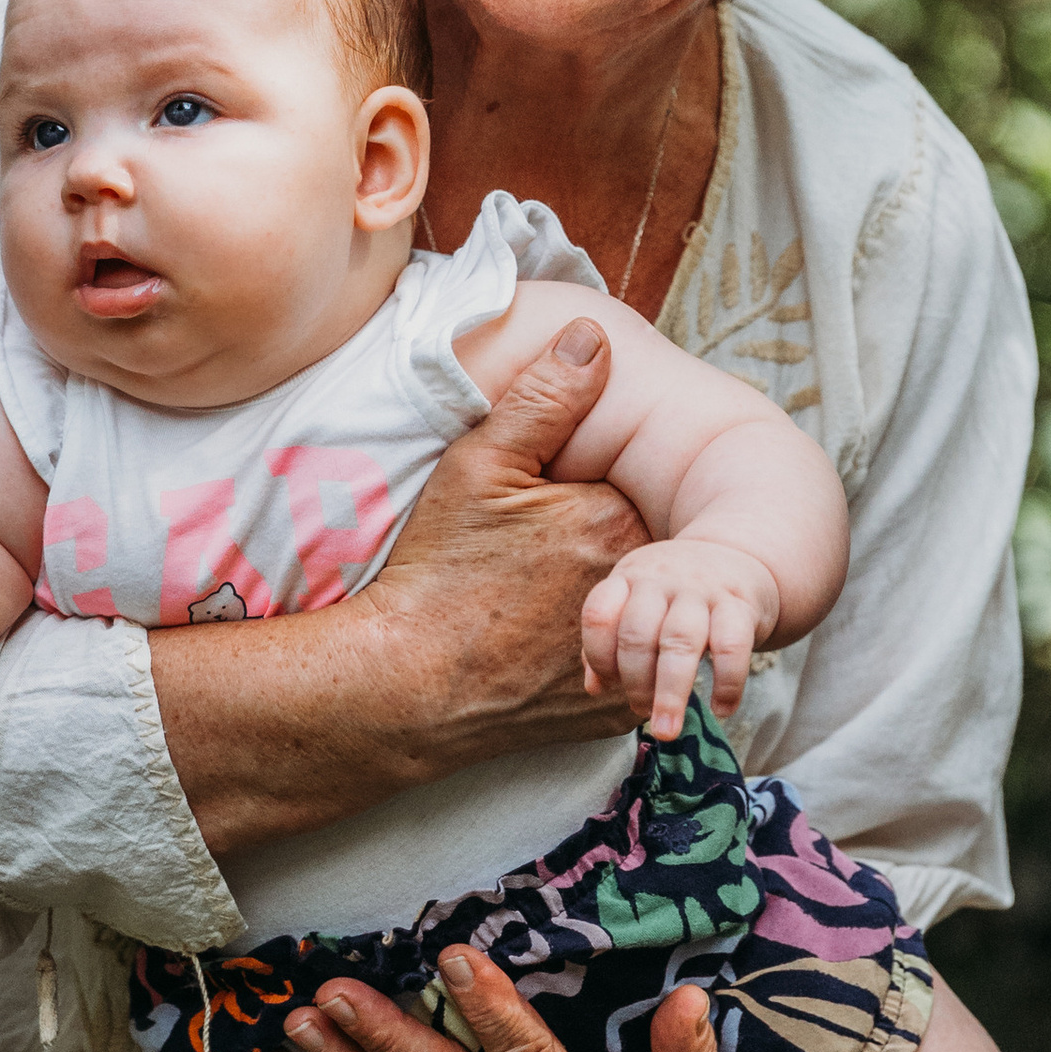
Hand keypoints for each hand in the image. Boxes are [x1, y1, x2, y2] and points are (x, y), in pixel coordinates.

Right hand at [360, 315, 655, 764]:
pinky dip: (604, 657)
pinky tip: (550, 651)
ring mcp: (633, 655)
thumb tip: (595, 340)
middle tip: (539, 563)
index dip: (591, 492)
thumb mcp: (478, 468)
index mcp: (616, 522)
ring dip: (615, 603)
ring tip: (543, 606)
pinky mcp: (615, 712)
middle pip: (646, 551)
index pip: (636, 488)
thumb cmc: (436, 574)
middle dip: (603, 546)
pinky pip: (632, 671)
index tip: (550, 511)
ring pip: (643, 611)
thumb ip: (544, 398)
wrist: (404, 686)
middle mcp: (639, 590)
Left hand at [582, 536, 780, 738]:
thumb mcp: (637, 601)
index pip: (599, 614)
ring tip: (666, 728)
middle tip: (641, 712)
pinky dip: (727, 684)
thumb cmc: (676, 592)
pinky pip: (731, 647)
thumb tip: (594, 688)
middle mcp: (662, 580)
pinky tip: (721, 710)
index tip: (609, 685)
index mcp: (629, 578)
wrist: (737, 554)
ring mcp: (702, 591)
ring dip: (670, 693)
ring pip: (680, 642)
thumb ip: (611, 641)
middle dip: (635, 684)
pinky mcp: (740, 606)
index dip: (598, 656)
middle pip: (637, 635)